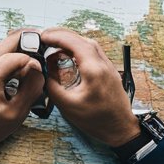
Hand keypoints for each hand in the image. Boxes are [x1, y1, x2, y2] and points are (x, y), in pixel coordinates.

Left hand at [0, 31, 45, 157]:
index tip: (38, 70)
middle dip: (25, 45)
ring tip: (24, 67)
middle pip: (5, 43)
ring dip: (13, 52)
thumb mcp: (15, 114)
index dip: (31, 60)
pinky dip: (3, 57)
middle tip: (38, 51)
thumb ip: (30, 89)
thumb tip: (37, 68)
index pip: (15, 56)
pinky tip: (10, 70)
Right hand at [40, 28, 140, 147]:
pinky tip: (69, 54)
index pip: (74, 43)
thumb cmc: (97, 120)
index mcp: (93, 70)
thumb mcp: (67, 105)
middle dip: (62, 35)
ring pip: (88, 44)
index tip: (43, 36)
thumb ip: (52, 85)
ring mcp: (108, 66)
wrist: (120, 128)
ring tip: (55, 44)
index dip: (56, 36)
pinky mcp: (109, 70)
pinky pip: (93, 52)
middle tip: (45, 37)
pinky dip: (79, 48)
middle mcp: (103, 64)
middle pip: (81, 39)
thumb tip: (43, 70)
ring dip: (71, 41)